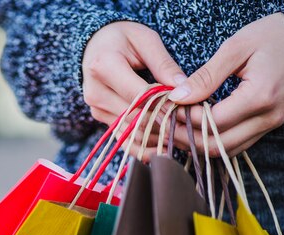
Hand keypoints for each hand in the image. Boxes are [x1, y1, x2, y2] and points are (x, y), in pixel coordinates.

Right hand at [82, 21, 184, 159]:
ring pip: (130, 132)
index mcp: (104, 66)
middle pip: (134, 117)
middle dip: (162, 124)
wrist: (95, 46)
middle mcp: (96, 91)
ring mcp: (96, 108)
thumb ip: (164, 64)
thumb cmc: (123, 38)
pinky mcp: (100, 118)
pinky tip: (161, 147)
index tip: (186, 110)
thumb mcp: (146, 40)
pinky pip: (123, 138)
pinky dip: (142, 146)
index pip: (138, 95)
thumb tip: (184, 89)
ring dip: (155, 137)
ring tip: (179, 135)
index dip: (164, 106)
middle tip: (188, 126)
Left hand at [168, 13, 283, 155]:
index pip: (214, 121)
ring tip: (174, 127)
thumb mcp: (236, 47)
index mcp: (261, 96)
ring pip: (225, 150)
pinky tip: (194, 129)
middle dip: (186, 137)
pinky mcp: (267, 128)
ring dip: (197, 144)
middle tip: (164, 123)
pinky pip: (235, 146)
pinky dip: (212, 142)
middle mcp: (268, 118)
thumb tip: (178, 97)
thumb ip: (206, 76)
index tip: (166, 108)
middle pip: (217, 144)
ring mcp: (270, 126)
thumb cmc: (272, 37)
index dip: (186, 118)